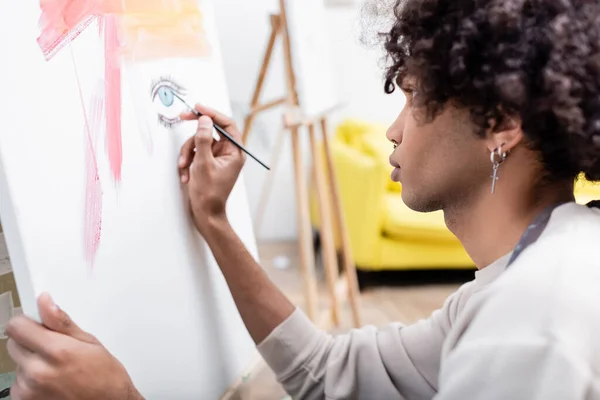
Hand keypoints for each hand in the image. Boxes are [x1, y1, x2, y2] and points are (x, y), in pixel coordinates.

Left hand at [5, 293, 141, 399]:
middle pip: (14, 344)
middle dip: (30, 342)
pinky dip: (29, 381)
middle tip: (53, 349)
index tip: (36, 324)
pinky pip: (18, 383)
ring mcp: (29, 390)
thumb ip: (61, 322)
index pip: (16, 327)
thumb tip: (45, 302)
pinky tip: (50, 382)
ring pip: (17, 364)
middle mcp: (38, 372)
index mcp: (56, 351)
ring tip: (56, 369)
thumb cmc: (105, 376)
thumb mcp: (89, 342)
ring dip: (31, 363)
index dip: (27, 322)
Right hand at [178, 104, 245, 233]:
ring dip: (188, 153)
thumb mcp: (203, 164)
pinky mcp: (208, 164)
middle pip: (210, 131)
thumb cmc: (208, 194)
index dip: (212, 113)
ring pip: (199, 142)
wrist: (205, 214)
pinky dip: (188, 162)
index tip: (197, 107)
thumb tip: (205, 120)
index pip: (227, 124)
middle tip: (182, 117)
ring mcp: (218, 158)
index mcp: (235, 152)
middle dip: (194, 134)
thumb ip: (204, 139)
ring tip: (184, 168)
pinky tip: (186, 175)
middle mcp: (228, 153)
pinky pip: (195, 154)